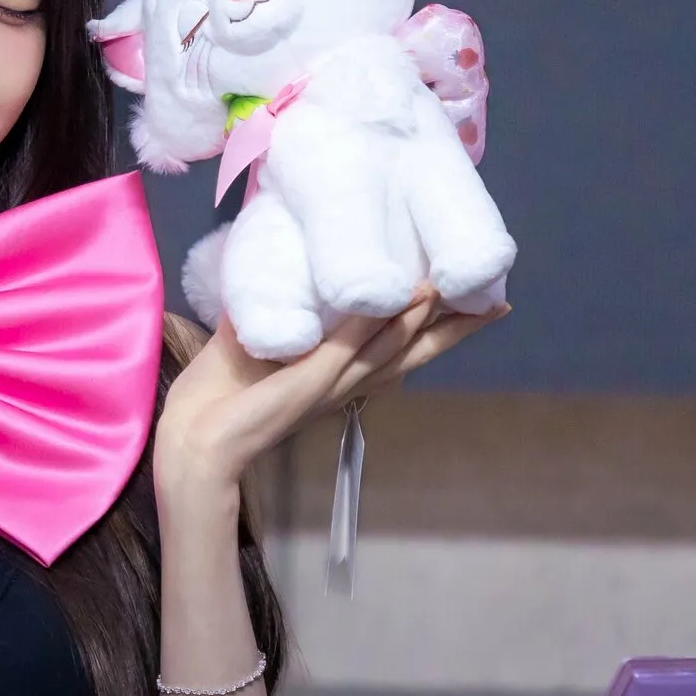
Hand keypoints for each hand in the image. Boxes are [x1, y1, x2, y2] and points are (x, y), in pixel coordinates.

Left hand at [154, 286, 508, 492]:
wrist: (195, 436)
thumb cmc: (220, 392)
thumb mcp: (258, 337)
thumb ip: (278, 305)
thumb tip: (278, 259)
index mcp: (338, 375)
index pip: (398, 347)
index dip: (435, 325)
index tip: (472, 303)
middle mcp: (346, 381)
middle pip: (415, 351)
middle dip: (457, 329)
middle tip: (500, 304)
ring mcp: (332, 381)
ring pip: (394, 346)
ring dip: (428, 318)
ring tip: (461, 290)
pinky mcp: (312, 380)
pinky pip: (354, 345)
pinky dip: (383, 322)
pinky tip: (412, 298)